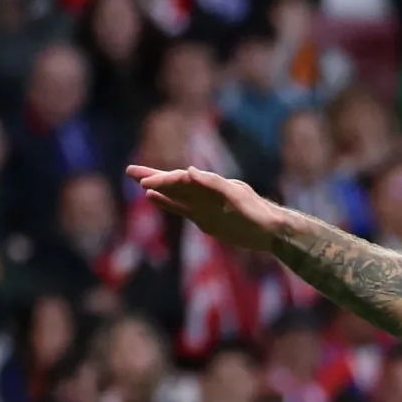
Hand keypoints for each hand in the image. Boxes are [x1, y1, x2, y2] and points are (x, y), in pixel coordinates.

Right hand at [126, 164, 288, 253]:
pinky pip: (181, 208)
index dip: (163, 181)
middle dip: (153, 176)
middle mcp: (204, 192)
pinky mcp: (205, 218)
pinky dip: (167, 203)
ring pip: (174, 194)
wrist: (271, 231)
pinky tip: (153, 198)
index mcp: (211, 184)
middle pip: (174, 182)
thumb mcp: (237, 196)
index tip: (145, 184)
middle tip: (129, 170)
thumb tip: (189, 171)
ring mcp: (203, 205)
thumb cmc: (257, 212)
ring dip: (157, 188)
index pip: (182, 179)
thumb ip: (213, 184)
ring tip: (138, 183)